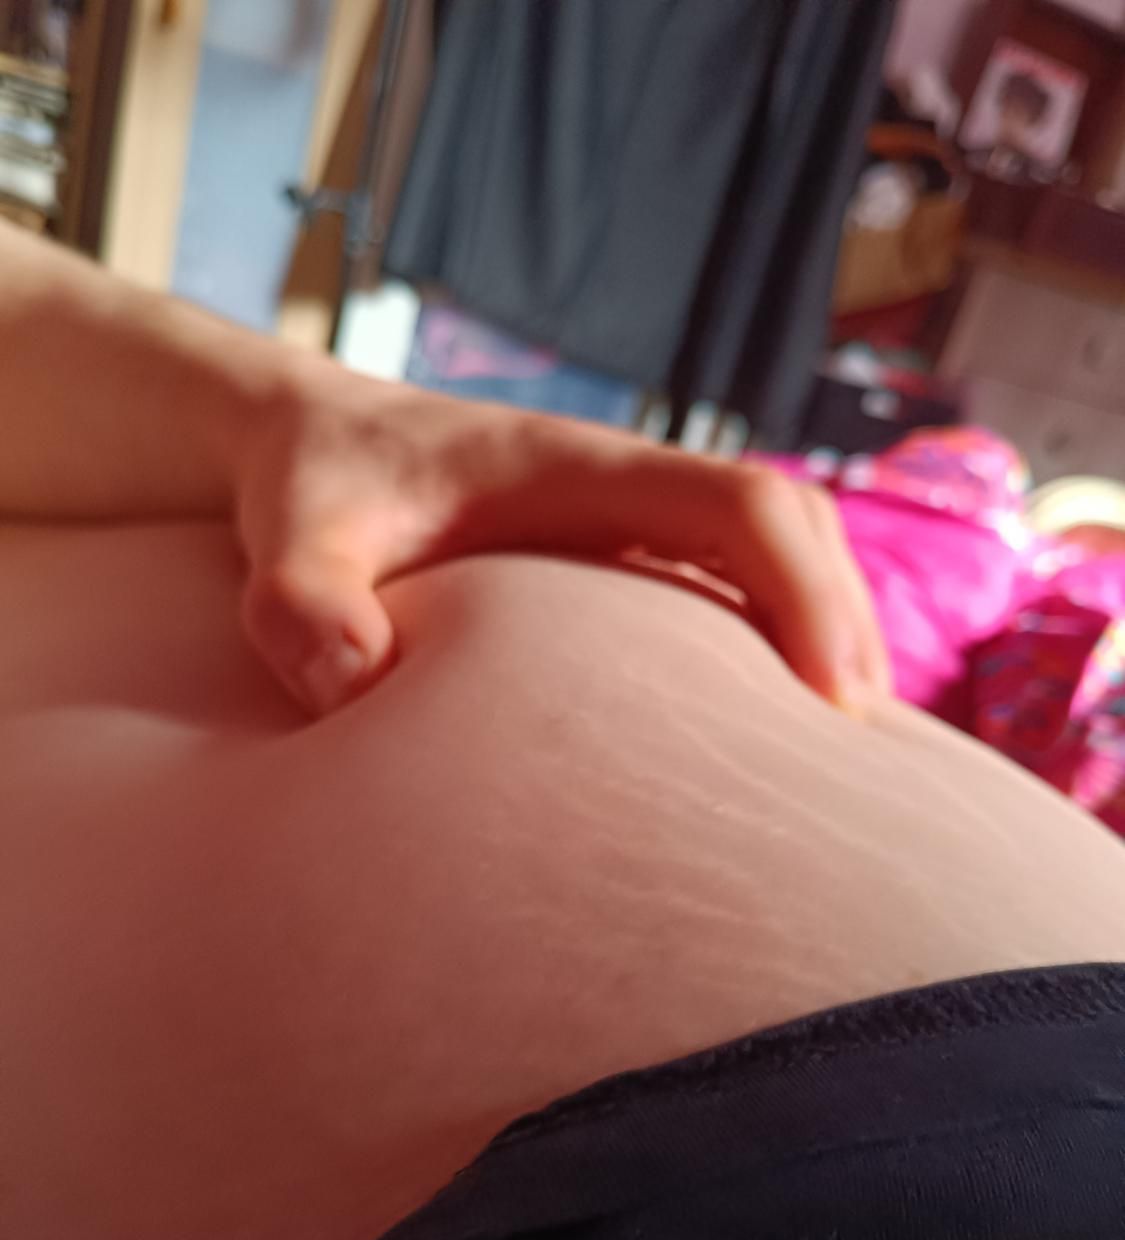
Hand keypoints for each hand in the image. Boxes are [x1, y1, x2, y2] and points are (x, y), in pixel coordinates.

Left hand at [237, 364, 889, 715]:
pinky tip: (769, 730)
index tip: (834, 702)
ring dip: (825, 633)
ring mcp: (629, 519)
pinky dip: (777, 640)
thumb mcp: (289, 542)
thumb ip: (303, 603)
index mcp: (578, 470)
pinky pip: (732, 583)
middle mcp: (626, 486)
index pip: (740, 505)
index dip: (806, 592)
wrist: (311, 442)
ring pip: (777, 554)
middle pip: (791, 526)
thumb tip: (356, 681)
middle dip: (844, 624)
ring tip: (842, 753)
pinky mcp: (619, 553)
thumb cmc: (311, 493)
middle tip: (865, 754)